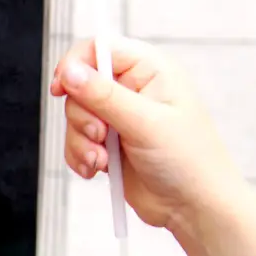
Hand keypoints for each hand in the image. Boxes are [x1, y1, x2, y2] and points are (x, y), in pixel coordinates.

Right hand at [50, 37, 255, 255]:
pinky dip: (80, 158)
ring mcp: (119, 118)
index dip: (75, 65)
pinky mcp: (109, 145)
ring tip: (101, 161)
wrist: (194, 207)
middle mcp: (133, 89)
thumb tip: (70, 71)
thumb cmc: (187, 160)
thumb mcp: (144, 123)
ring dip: (80, 142)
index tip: (61, 88)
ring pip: (75, 117)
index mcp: (150, 70)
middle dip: (82, 115)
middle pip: (80, 86)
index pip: (99, 48)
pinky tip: (97, 171)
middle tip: (100, 135)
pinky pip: (76, 142)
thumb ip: (104, 96)